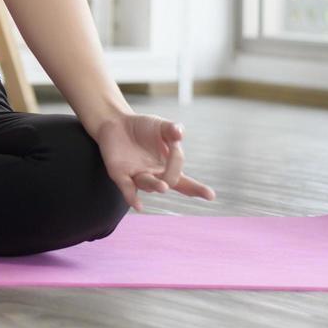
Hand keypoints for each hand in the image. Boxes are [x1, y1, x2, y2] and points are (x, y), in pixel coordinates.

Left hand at [89, 112, 215, 213]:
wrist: (116, 122)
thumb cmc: (143, 127)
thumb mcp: (160, 125)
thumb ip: (171, 129)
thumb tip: (179, 133)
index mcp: (168, 167)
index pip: (185, 182)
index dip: (198, 190)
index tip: (210, 195)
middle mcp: (154, 176)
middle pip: (168, 184)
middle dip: (173, 180)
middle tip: (173, 175)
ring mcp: (137, 176)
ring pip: (148, 184)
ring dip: (155, 185)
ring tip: (163, 186)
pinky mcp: (120, 174)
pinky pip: (127, 188)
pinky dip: (132, 197)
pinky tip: (139, 206)